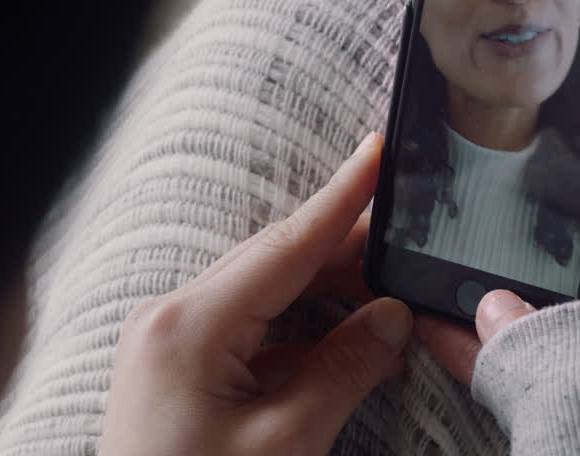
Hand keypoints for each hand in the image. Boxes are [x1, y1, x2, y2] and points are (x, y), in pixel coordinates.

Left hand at [98, 133, 410, 455]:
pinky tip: (345, 339)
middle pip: (275, 266)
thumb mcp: (285, 444)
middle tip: (410, 239)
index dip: (340, 201)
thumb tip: (390, 317)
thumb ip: (342, 369)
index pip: (284, 247)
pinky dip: (298, 333)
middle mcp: (171, 319)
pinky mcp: (178, 369)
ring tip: (390, 292)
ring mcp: (169, 343)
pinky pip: (249, 332)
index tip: (376, 153)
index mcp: (189, 325)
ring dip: (326, 296)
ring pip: (264, 298)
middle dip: (344, 254)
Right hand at [415, 6, 579, 383]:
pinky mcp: (556, 372)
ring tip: (419, 227)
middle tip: (486, 132)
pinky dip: (459, 330)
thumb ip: (533, 334)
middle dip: (523, 190)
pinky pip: (500, 339)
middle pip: (576, 218)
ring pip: (525, 282)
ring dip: (473, 268)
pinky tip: (409, 311)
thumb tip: (481, 307)